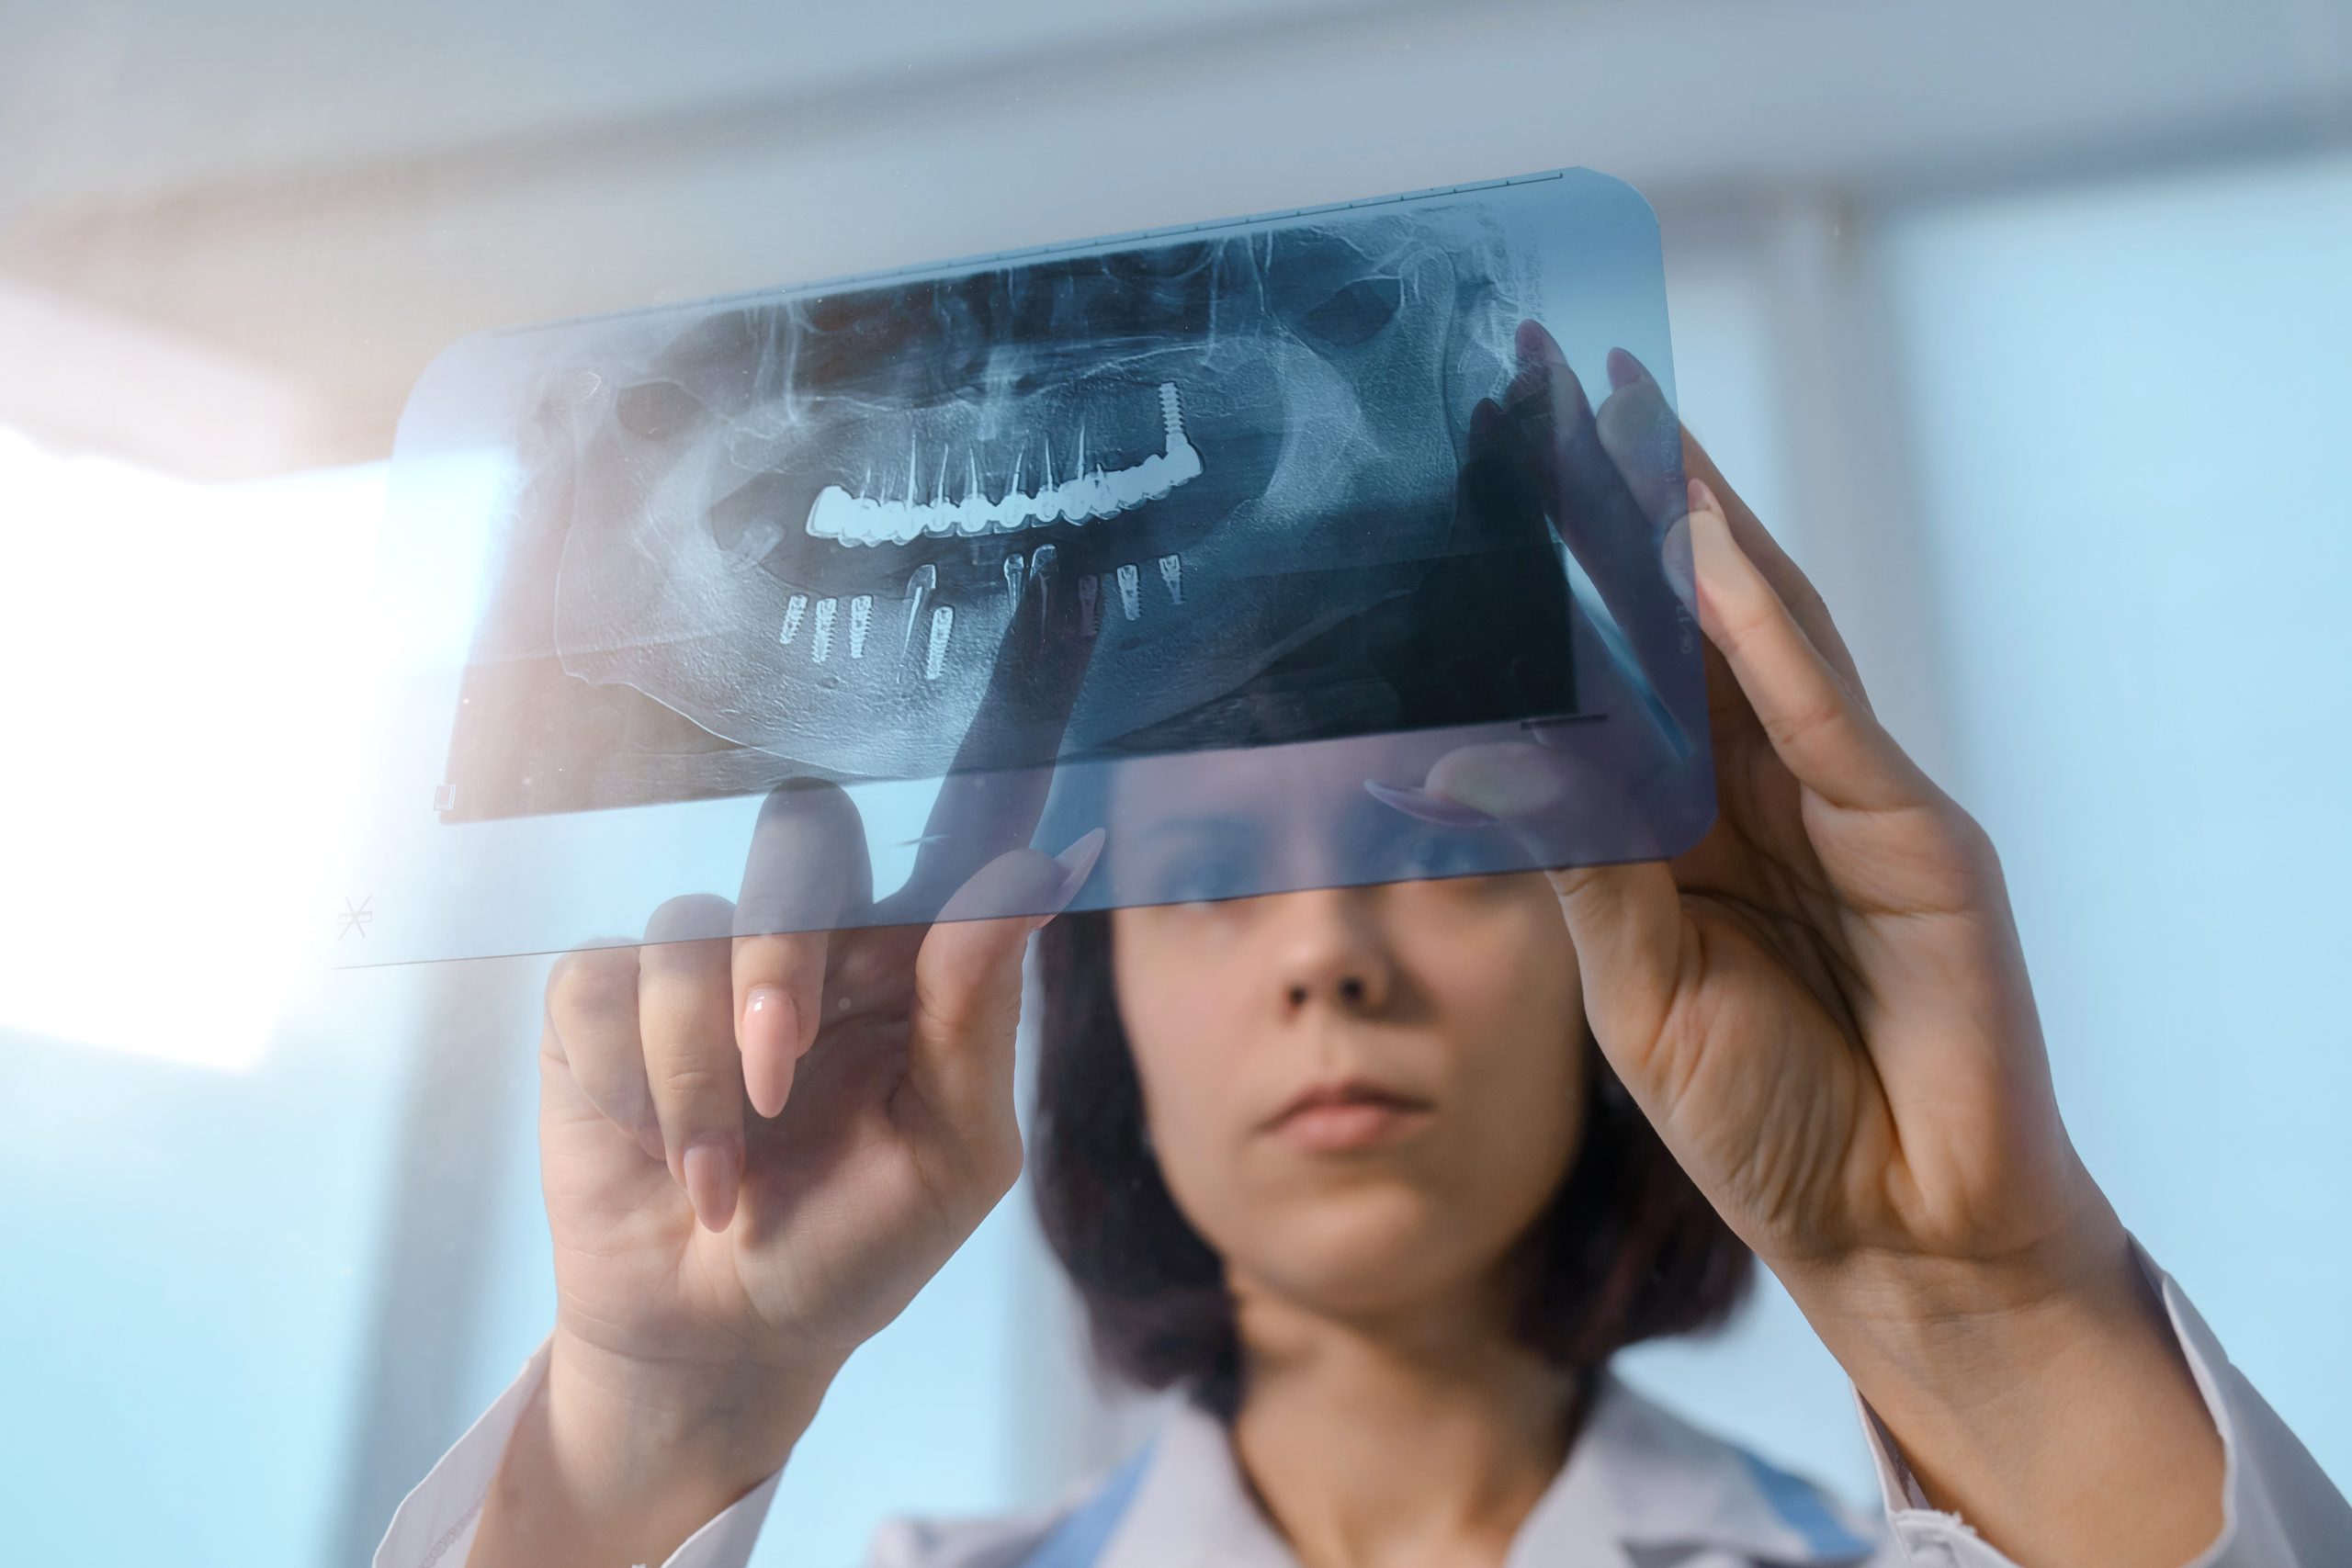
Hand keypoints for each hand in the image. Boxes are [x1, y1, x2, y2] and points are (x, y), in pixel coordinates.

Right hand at [473, 566, 1104, 1565]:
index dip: (1009, 712)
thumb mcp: (949, 1157)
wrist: (724, 1339)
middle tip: (780, 1065)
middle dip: (787, 954)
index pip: (961, 811)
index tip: (1059, 605)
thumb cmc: (853, 1246)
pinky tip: (676, 1167)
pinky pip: (615, 981)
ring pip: (698, 926)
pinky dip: (651, 1089)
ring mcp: (700, 963)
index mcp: (913, 961)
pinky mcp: (601, 1003)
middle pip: (801, 829)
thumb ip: (977, 1011)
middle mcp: (812, 935)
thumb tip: (1039, 855)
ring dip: (709, 1071)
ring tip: (733, 1180)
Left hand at [1425, 322, 2223, 1564]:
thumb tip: (1448, 763)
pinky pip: (1830, 719)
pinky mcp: (1922, 841)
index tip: (1474, 462)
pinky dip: (1766, 634)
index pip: (1613, 655)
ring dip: (1688, 521)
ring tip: (1615, 416)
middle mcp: (1768, 779)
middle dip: (1612, 496)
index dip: (1551, 559)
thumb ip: (1572, 860)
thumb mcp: (1637, 980)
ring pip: (1759, 630)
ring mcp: (1852, 795)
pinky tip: (1707, 555)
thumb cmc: (1767, 1111)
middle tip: (1535, 374)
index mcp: (1691, 812)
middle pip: (1681, 608)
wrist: (1895, 1231)